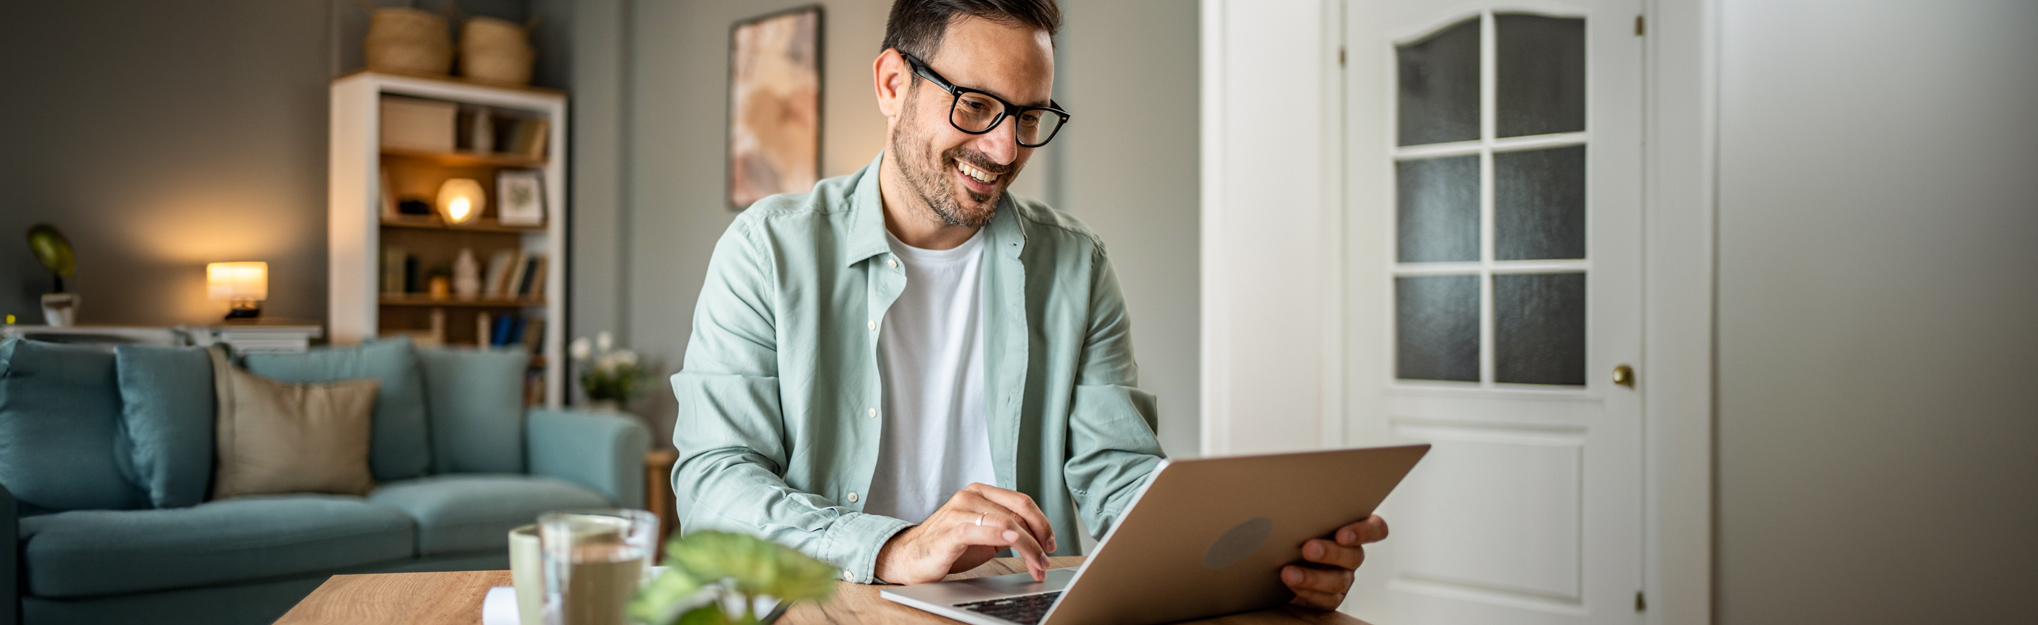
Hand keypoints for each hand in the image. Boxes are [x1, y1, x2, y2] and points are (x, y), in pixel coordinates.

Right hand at [874, 483, 1058, 583]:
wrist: (910, 557)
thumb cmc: (948, 546)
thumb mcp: (984, 534)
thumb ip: (1008, 529)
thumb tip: (1039, 539)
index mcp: (980, 492)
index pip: (1022, 502)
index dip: (1042, 523)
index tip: (1051, 544)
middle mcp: (970, 496)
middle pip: (1018, 512)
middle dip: (1039, 537)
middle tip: (1047, 558)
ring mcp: (959, 511)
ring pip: (1007, 523)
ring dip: (1029, 547)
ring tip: (1037, 565)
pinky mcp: (950, 530)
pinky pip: (982, 529)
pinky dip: (1003, 536)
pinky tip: (1015, 543)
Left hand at [1283, 515, 1388, 609]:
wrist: (1275, 563)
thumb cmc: (1293, 532)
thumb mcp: (1302, 520)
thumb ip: (1309, 514)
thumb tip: (1292, 506)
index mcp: (1352, 530)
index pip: (1376, 528)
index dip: (1365, 532)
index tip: (1342, 534)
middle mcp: (1351, 554)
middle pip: (1354, 555)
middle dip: (1330, 553)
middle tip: (1307, 549)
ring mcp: (1344, 577)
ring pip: (1339, 580)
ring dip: (1313, 577)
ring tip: (1289, 573)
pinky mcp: (1331, 597)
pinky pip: (1327, 599)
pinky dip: (1308, 592)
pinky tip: (1292, 585)